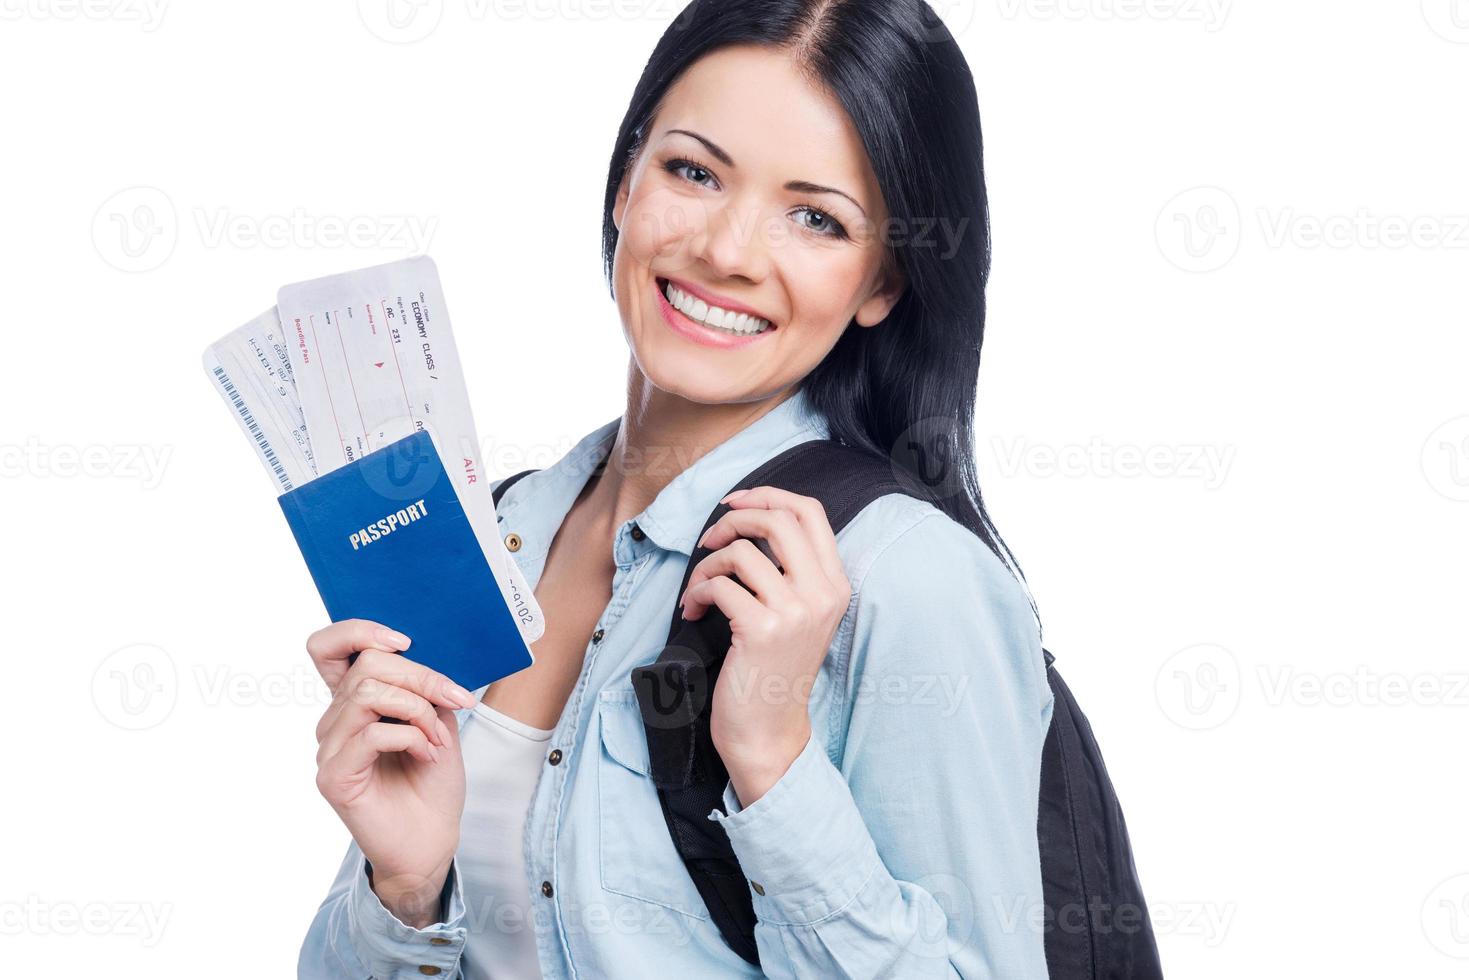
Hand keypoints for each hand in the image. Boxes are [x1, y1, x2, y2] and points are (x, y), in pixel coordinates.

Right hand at [305, 619, 478, 926]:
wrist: (432, 840)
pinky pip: (372, 733)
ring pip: (369, 694)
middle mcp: (333, 721)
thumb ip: (422, 687)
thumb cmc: (431, 782)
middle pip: (366, 666)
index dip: (359, 631)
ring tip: (438, 737)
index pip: (327, 648)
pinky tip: (427, 755)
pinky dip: (411, 737)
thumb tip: (418, 655)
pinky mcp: (334, 776)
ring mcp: (329, 748)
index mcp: (353, 702)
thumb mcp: (437, 721)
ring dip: (419, 710)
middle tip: (455, 700)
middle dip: (420, 677)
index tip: (405, 641)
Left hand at [678, 488, 851, 804]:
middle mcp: (822, 594)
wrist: (768, 732)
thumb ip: (791, 572)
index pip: (810, 512)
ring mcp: (794, 612)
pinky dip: (697, 592)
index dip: (768, 495)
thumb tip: (750, 522)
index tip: (735, 502)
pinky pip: (719, 585)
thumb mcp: (799, 615)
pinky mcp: (762, 629)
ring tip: (699, 590)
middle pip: (777, 519)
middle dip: (733, 520)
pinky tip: (693, 610)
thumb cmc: (773, 671)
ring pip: (741, 552)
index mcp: (835, 585)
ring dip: (708, 564)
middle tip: (711, 540)